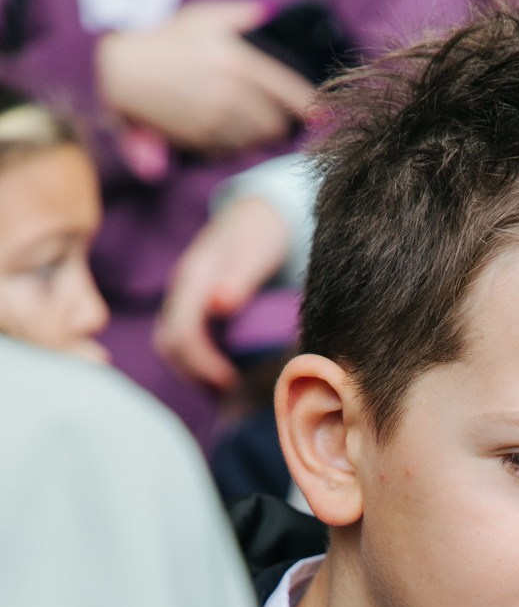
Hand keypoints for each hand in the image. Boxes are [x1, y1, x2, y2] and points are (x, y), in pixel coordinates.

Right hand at [96, 0, 315, 154]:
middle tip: (283, 120)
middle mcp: (230, 93)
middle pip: (276, 122)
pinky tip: (231, 131)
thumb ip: (243, 17)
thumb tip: (275, 14)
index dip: (311, 106)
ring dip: (262, 136)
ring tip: (259, 126)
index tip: (323, 114)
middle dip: (283, 123)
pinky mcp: (202, 139)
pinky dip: (238, 145)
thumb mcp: (205, 17)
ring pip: (257, 139)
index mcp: (238, 61)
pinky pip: (234, 149)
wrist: (124, 72)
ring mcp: (216, 119)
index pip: (289, 91)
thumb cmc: (167, 41)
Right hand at [155, 195, 290, 389]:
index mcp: (193, 279)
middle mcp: (181, 289)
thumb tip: (219, 305)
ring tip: (228, 389)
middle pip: (168, 343)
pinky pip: (182, 338)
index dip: (202, 365)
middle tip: (231, 394)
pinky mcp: (191, 304)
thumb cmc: (262, 233)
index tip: (231, 384)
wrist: (258, 212)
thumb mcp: (256, 250)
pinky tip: (225, 373)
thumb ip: (239, 277)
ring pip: (170, 344)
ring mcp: (183, 297)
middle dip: (195, 374)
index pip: (180, 333)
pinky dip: (198, 361)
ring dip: (194, 371)